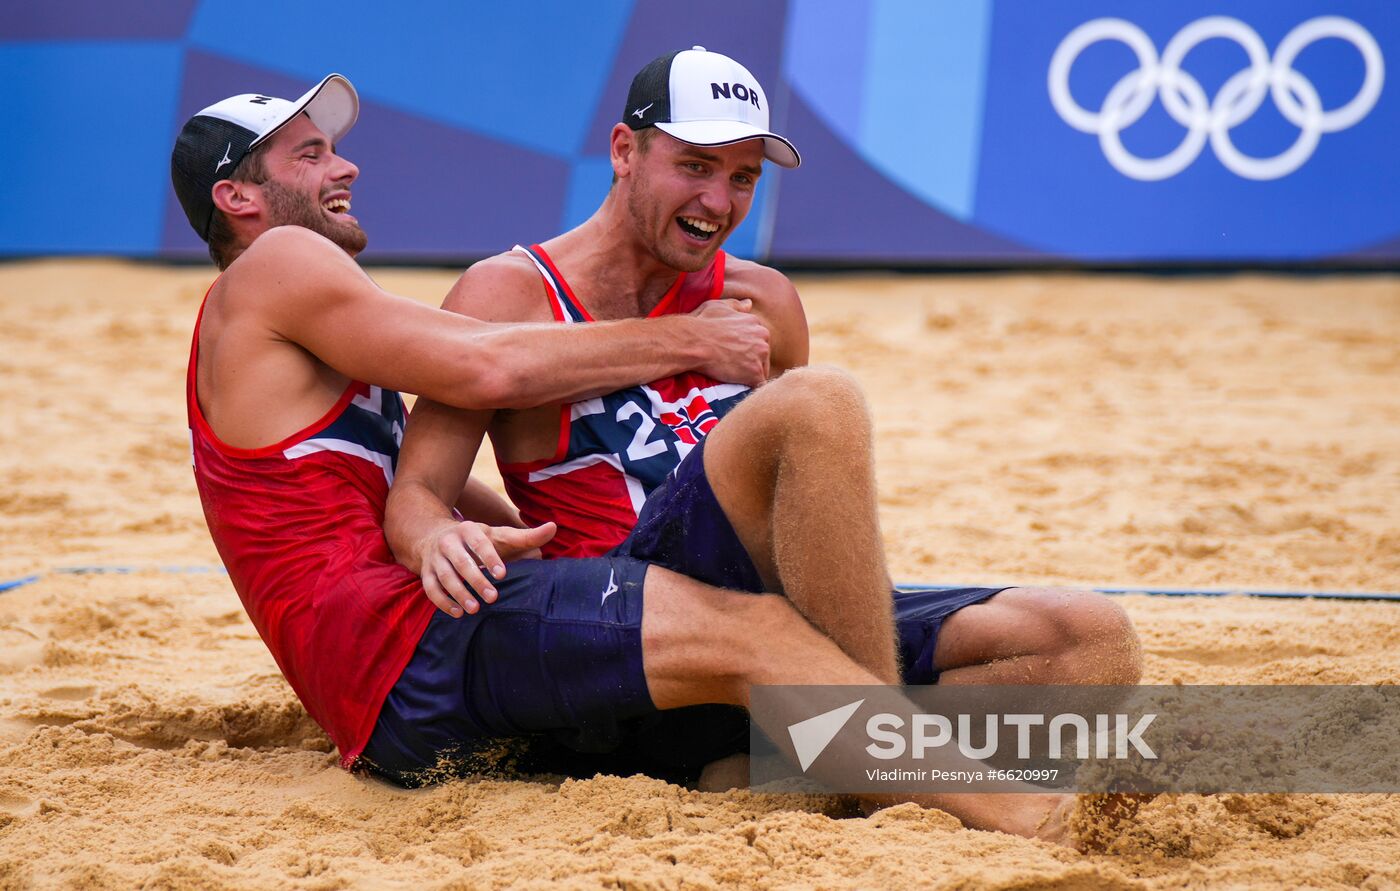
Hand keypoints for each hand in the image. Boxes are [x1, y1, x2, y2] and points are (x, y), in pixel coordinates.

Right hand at [418, 521, 556, 616]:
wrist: (434, 535)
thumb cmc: (476, 540)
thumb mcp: (499, 535)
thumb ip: (526, 536)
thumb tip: (554, 528)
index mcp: (469, 529)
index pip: (479, 542)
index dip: (490, 557)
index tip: (503, 574)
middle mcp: (448, 542)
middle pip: (461, 562)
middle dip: (476, 580)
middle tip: (493, 598)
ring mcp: (435, 558)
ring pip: (444, 577)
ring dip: (459, 594)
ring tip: (474, 609)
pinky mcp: (425, 573)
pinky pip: (430, 589)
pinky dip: (442, 602)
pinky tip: (458, 613)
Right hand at [689, 298, 770, 385]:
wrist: (693, 343)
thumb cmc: (702, 323)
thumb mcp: (718, 306)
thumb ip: (736, 306)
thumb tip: (749, 303)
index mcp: (755, 323)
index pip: (758, 339)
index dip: (747, 348)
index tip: (735, 354)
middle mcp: (762, 337)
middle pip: (763, 354)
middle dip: (751, 361)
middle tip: (733, 366)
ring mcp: (760, 355)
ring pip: (762, 369)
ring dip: (751, 374)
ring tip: (734, 377)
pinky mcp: (755, 373)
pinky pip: (759, 384)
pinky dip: (750, 386)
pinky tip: (738, 386)